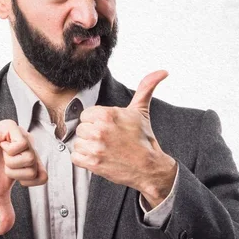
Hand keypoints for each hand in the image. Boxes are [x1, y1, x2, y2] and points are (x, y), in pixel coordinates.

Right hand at [0, 121, 46, 234]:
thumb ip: (6, 211)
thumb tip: (2, 232)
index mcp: (29, 160)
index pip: (42, 176)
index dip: (25, 181)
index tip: (10, 176)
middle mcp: (28, 146)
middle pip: (35, 167)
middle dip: (15, 172)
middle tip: (2, 164)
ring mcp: (20, 135)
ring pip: (29, 156)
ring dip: (10, 162)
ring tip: (0, 154)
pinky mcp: (11, 126)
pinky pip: (21, 143)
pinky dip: (8, 150)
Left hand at [71, 70, 176, 207]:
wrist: (149, 167)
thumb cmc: (143, 139)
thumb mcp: (141, 111)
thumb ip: (145, 88)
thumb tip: (163, 72)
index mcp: (107, 114)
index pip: (86, 115)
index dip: (95, 122)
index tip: (108, 129)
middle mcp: (100, 130)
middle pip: (81, 129)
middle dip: (92, 135)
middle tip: (107, 140)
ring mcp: (96, 147)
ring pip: (77, 143)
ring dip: (87, 148)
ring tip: (103, 149)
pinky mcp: (93, 163)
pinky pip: (75, 158)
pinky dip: (84, 160)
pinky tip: (98, 158)